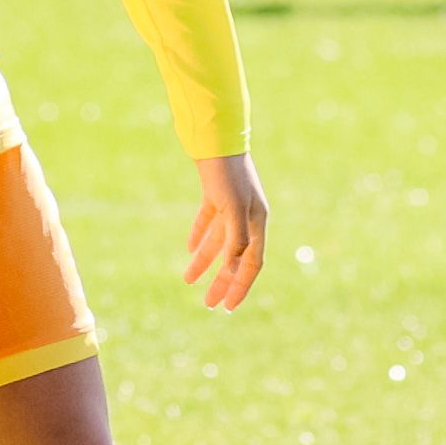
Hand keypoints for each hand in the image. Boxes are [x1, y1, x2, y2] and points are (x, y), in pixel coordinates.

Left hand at [184, 150, 269, 310]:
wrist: (215, 137)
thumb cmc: (226, 172)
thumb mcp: (231, 207)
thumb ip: (236, 237)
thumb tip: (235, 267)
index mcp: (257, 222)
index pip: (251, 263)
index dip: (240, 286)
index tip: (227, 307)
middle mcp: (247, 216)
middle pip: (235, 257)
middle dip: (222, 281)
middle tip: (208, 304)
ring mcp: (231, 204)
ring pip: (219, 241)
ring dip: (205, 261)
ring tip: (189, 280)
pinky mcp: (215, 193)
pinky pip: (209, 222)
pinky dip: (200, 236)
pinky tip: (188, 249)